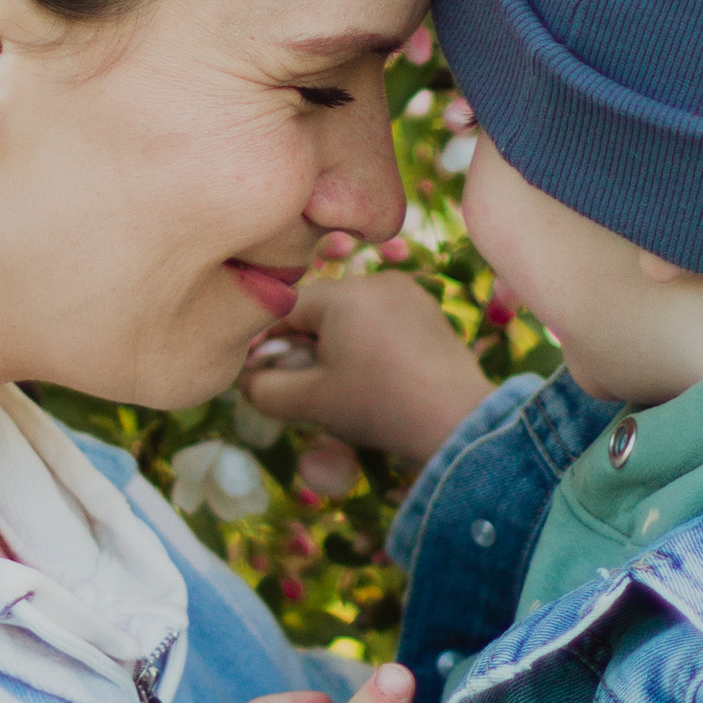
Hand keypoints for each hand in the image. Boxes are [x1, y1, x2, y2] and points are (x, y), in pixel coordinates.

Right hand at [240, 273, 495, 462]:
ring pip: (350, 313)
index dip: (265, 342)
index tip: (260, 373)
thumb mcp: (311, 403)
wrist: (456, 422)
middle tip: (300, 384)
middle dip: (303, 344)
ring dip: (335, 342)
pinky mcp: (428, 311)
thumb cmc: (378, 407)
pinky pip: (381, 318)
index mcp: (342, 294)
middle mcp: (375, 280)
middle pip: (319, 308)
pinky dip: (367, 341)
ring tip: (339, 383)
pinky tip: (373, 375)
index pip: (283, 308)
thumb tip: (246, 378)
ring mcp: (407, 292)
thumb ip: (264, 389)